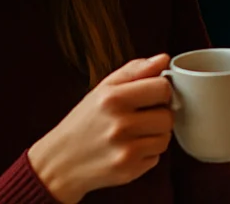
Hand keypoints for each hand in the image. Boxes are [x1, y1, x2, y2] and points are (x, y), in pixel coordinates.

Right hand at [27, 54, 174, 202]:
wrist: (61, 161)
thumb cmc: (84, 122)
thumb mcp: (103, 88)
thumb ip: (135, 70)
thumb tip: (163, 59)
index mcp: (114, 99)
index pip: (162, 88)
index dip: (161, 91)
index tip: (152, 96)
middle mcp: (120, 125)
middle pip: (167, 115)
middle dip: (159, 114)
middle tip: (141, 116)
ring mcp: (126, 150)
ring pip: (165, 138)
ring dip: (156, 135)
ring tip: (135, 133)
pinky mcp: (129, 170)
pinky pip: (157, 157)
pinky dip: (148, 153)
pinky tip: (129, 149)